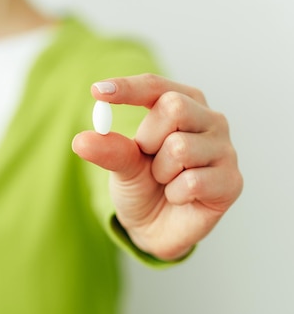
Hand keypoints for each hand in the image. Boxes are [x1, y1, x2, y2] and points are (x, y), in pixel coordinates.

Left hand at [72, 74, 242, 260]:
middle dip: (147, 138)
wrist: (154, 227)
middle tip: (148, 158)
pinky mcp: (232, 182)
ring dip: (160, 171)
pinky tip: (179, 197)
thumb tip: (81, 140)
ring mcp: (225, 150)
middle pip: (173, 107)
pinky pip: (192, 182)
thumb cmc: (142, 183)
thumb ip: (108, 150)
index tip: (97, 91)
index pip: (155, 86)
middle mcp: (210, 120)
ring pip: (180, 147)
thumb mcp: (120, 164)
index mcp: (184, 103)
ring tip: (166, 180)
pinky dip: (174, 194)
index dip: (127, 88)